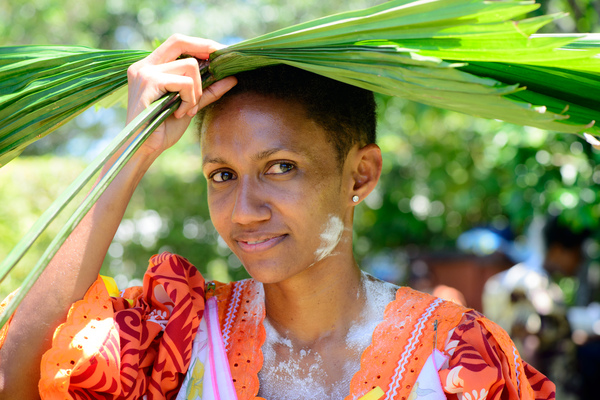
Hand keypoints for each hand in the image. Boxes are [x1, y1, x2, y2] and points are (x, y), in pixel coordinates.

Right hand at [126, 34, 236, 156]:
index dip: (200, 44)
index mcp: (150, 66)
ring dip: (196, 91)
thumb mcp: (190, 104)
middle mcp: (144, 65)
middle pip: (180, 41)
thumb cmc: (164, 128)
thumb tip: (232, 77)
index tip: (220, 52)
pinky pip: (185, 83)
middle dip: (204, 50)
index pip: (177, 42)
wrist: (145, 148)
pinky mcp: (148, 83)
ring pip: (189, 66)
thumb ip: (208, 90)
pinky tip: (179, 113)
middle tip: (219, 68)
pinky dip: (189, 100)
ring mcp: (144, 72)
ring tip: (187, 109)